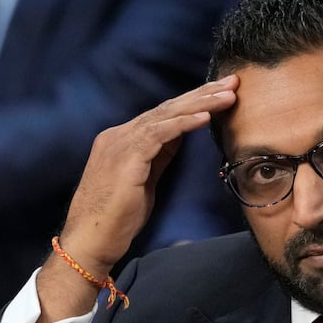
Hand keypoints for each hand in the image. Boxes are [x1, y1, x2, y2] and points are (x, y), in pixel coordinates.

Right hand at [38, 77, 237, 322]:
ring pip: (165, 116)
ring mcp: (119, 144)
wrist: (89, 241)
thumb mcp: (143, 180)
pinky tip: (205, 116)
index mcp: (121, 139)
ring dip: (200, 104)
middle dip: (202, 93)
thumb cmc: (115, 219)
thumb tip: (180, 136)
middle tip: (232, 81)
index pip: (163, 114)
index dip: (194, 102)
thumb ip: (158, 156)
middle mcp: (118, 135)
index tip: (221, 93)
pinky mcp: (125, 158)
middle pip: (167, 108)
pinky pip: (158, 134)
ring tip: (227, 95)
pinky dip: (183, 123)